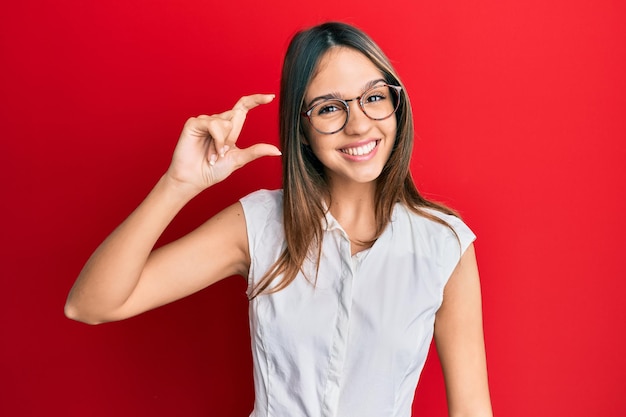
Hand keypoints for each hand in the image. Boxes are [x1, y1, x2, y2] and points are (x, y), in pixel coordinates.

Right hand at [165, 94, 280, 194]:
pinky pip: (213, 123)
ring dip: (222, 143)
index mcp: (229, 129)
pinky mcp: (194, 123)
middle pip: (235, 115)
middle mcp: (217, 122)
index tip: (271, 97)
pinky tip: (210, 152)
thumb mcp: (239, 159)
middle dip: (231, 138)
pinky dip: (216, 140)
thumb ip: (256, 151)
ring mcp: (205, 121)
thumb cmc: (212, 171)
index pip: (243, 108)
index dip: (256, 100)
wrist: (194, 180)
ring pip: (225, 121)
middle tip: (221, 154)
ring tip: (213, 156)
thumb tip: (277, 151)